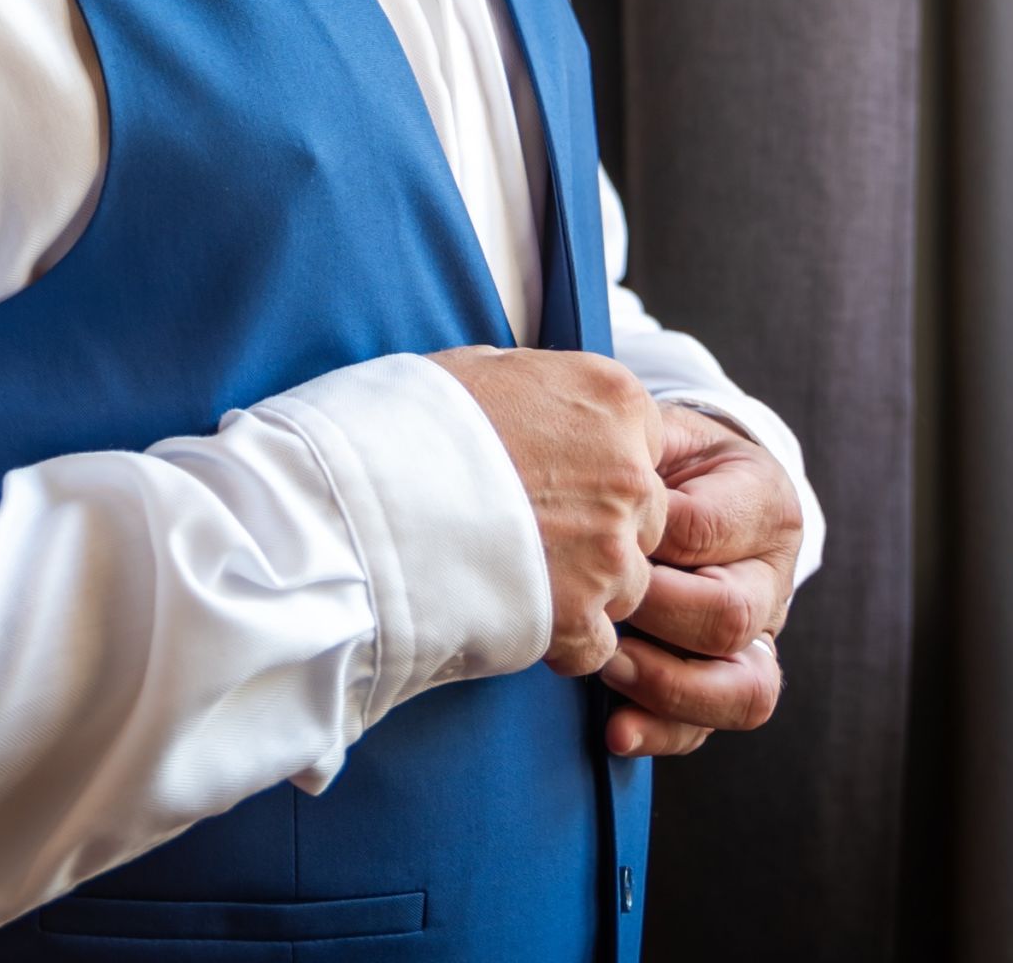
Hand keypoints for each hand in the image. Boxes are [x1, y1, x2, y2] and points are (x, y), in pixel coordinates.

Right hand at [430, 347, 667, 676]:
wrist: (365, 496)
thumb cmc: (411, 420)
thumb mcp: (486, 368)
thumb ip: (543, 392)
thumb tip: (546, 404)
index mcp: (613, 400)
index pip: (648, 442)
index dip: (603, 466)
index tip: (562, 479)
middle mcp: (628, 474)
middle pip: (646, 517)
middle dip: (602, 530)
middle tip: (534, 531)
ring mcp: (609, 551)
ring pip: (627, 583)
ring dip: (585, 586)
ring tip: (516, 574)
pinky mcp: (580, 617)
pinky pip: (597, 643)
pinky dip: (564, 641)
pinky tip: (517, 617)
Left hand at [603, 404, 803, 757]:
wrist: (702, 487)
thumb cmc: (670, 460)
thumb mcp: (663, 433)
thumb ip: (639, 450)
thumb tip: (592, 492)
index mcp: (765, 503)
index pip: (701, 531)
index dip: (638, 540)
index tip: (581, 532)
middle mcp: (775, 577)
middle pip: (728, 615)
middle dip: (651, 615)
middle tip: (594, 603)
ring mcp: (759, 637)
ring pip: (742, 688)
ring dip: (666, 683)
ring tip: (608, 665)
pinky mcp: (729, 680)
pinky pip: (711, 727)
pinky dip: (663, 732)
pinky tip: (617, 729)